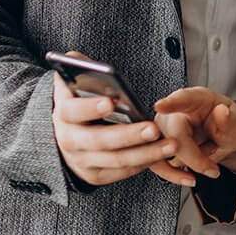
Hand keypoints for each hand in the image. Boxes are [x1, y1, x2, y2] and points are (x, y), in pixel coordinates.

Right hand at [52, 72, 196, 186]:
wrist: (66, 133)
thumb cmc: (79, 102)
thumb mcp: (73, 84)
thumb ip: (78, 69)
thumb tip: (75, 59)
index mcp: (64, 114)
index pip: (73, 111)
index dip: (91, 108)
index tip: (112, 102)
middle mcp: (69, 141)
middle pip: (99, 140)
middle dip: (128, 135)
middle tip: (153, 128)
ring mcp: (81, 161)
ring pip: (116, 160)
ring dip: (146, 153)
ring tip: (171, 144)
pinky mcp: (94, 175)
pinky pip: (121, 172)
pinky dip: (143, 164)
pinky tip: (162, 155)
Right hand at [152, 87, 235, 174]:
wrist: (223, 142)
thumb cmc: (229, 127)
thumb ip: (230, 120)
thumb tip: (221, 111)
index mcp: (196, 99)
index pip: (183, 99)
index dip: (171, 103)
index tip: (160, 106)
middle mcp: (174, 112)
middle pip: (173, 134)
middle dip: (192, 155)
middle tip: (214, 170)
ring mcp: (163, 130)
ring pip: (164, 153)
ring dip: (190, 163)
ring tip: (208, 158)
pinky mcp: (157, 148)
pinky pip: (158, 166)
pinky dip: (178, 175)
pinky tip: (194, 173)